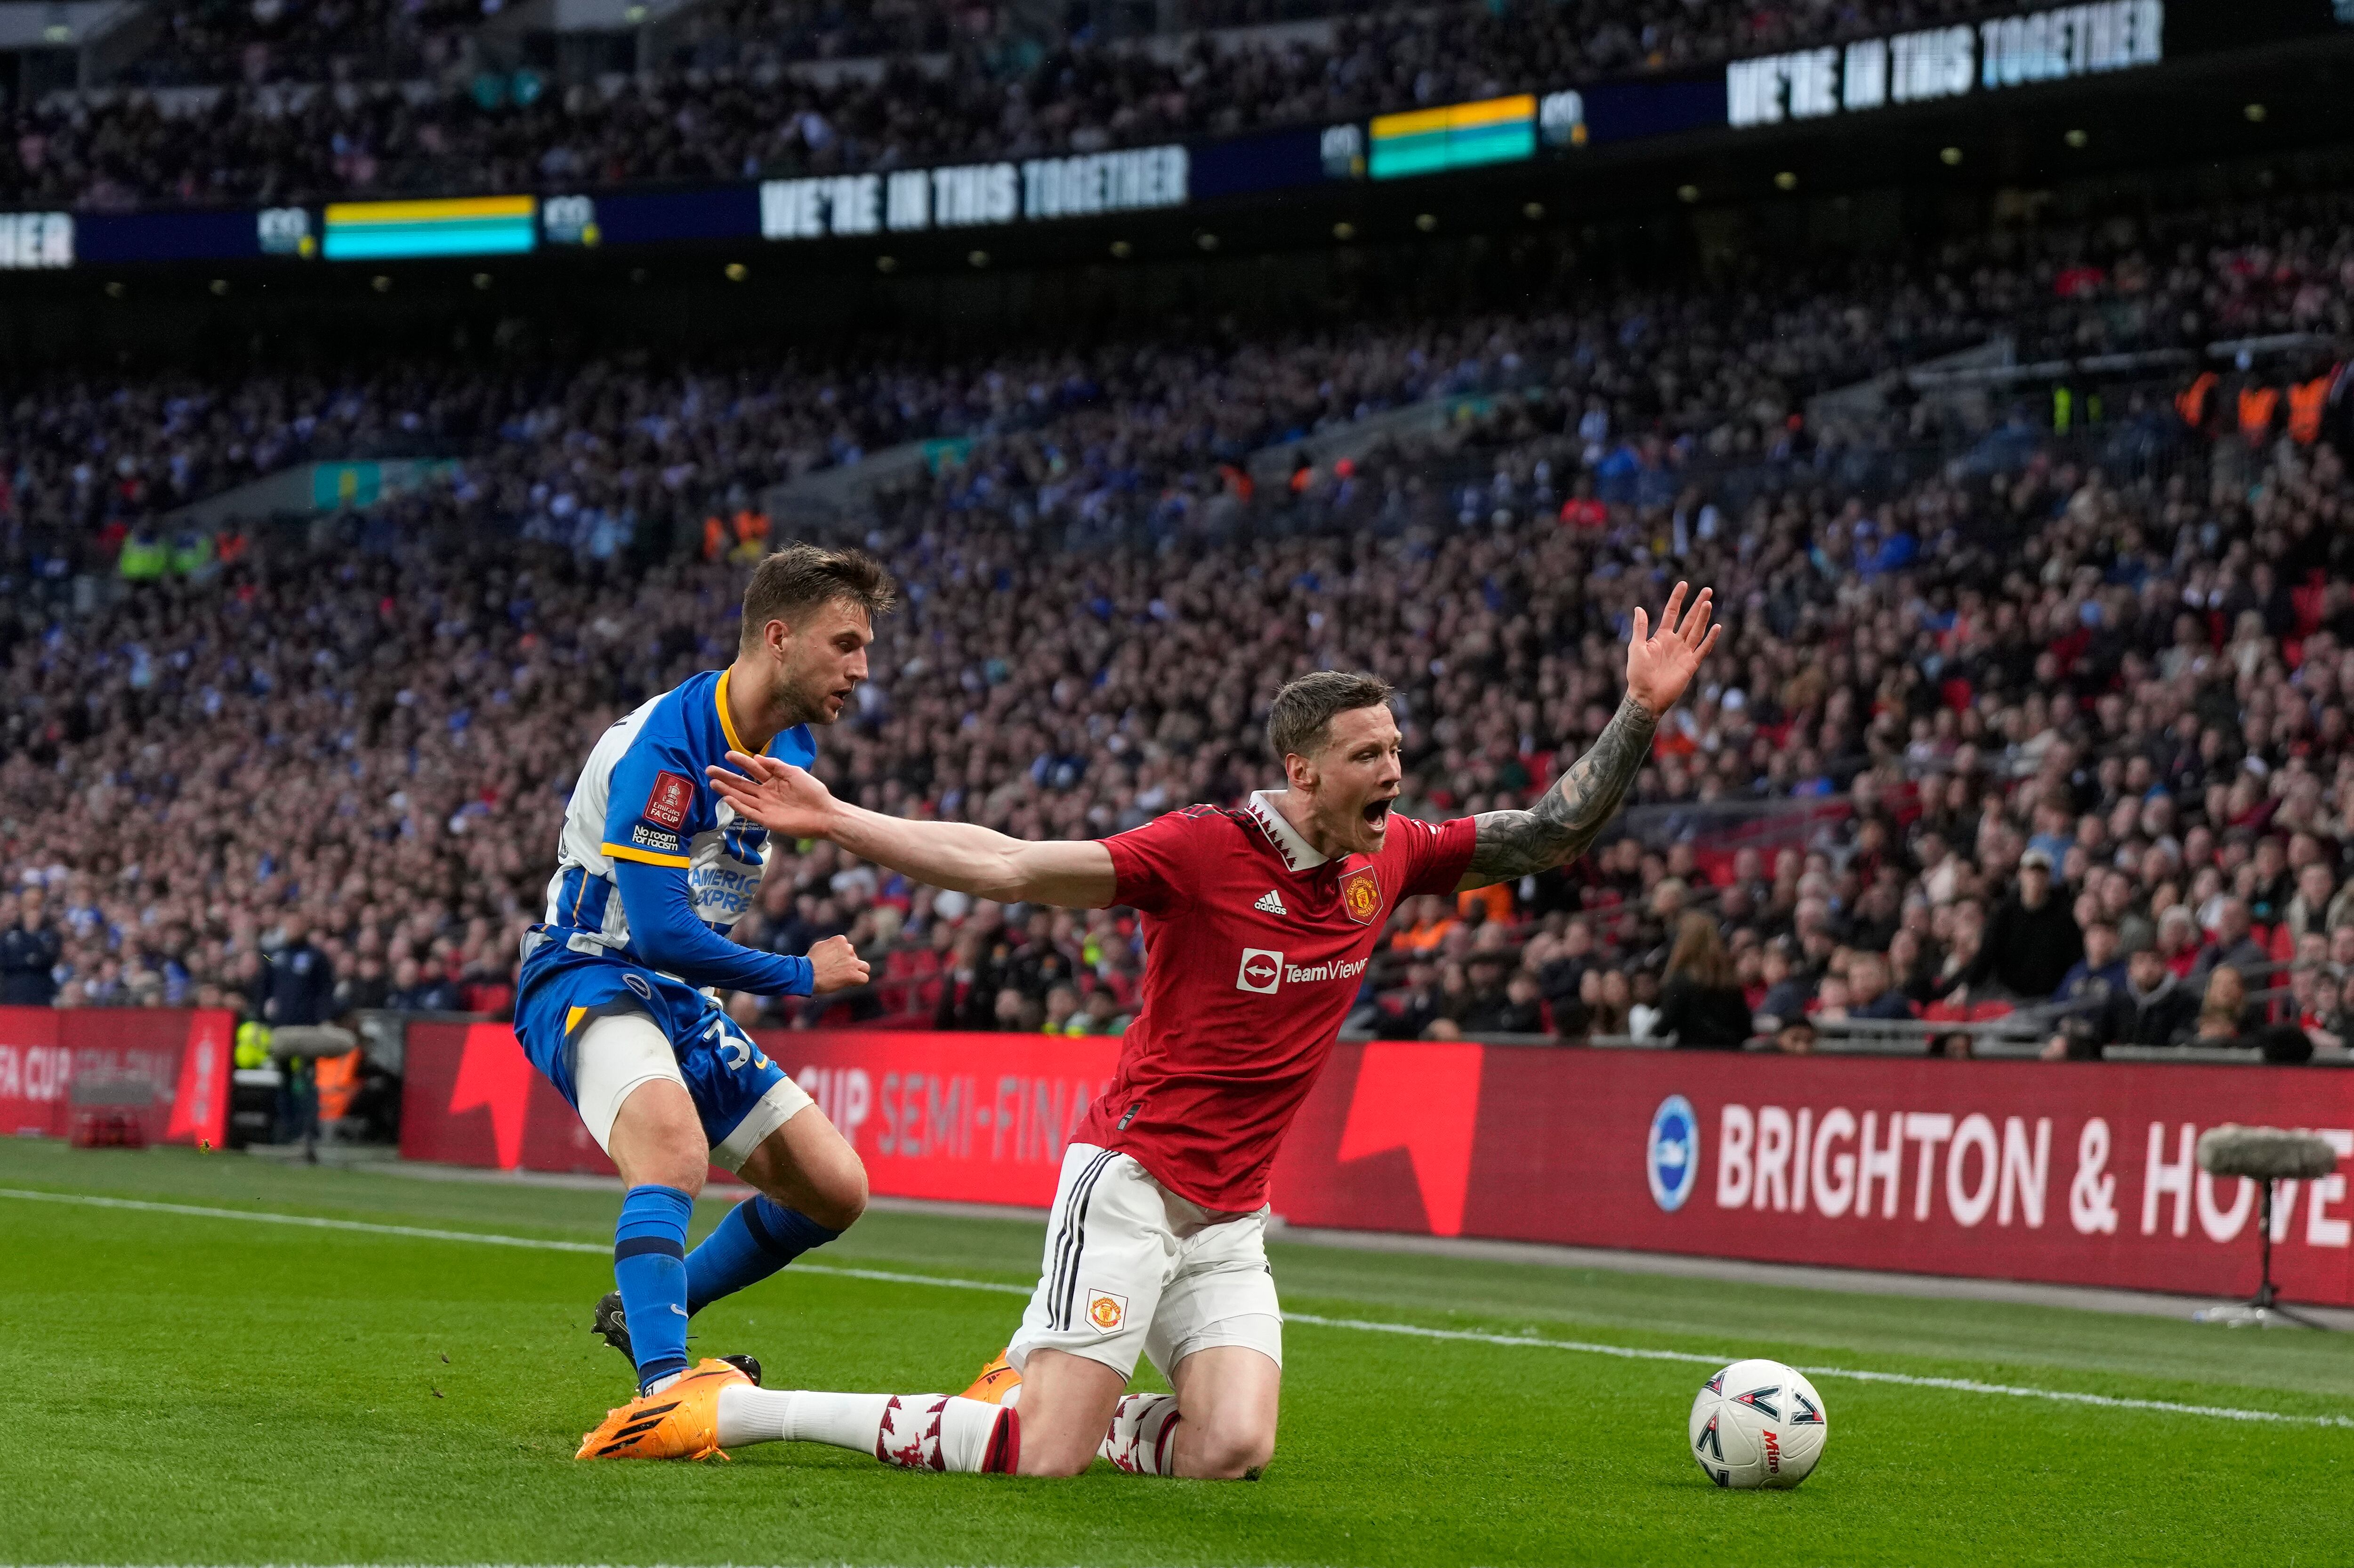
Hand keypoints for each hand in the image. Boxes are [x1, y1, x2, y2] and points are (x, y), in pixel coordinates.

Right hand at [708, 751, 839, 839]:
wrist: (825, 814)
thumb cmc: (813, 792)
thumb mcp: (794, 773)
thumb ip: (776, 766)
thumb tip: (757, 758)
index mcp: (774, 780)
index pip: (753, 769)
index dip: (741, 762)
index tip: (728, 754)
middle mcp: (766, 793)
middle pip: (742, 783)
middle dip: (726, 776)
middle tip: (709, 769)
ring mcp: (765, 807)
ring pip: (742, 797)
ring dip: (728, 790)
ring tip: (713, 782)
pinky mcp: (767, 820)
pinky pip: (750, 812)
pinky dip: (739, 806)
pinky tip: (728, 798)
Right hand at [806, 934, 868, 994]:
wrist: (806, 974)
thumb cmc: (808, 962)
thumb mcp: (819, 947)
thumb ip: (830, 946)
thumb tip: (834, 948)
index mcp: (840, 940)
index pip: (847, 947)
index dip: (841, 956)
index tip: (833, 963)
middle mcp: (848, 949)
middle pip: (854, 957)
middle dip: (848, 964)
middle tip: (836, 972)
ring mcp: (852, 961)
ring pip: (864, 967)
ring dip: (858, 972)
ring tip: (848, 977)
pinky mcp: (853, 974)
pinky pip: (864, 978)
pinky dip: (858, 981)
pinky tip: (850, 983)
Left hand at [1624, 580, 1720, 717]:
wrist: (1646, 697)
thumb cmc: (1637, 674)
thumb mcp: (1636, 648)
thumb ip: (1640, 628)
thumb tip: (1639, 608)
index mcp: (1661, 636)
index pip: (1671, 613)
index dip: (1677, 599)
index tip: (1683, 584)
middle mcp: (1675, 642)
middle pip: (1689, 619)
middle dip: (1697, 604)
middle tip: (1707, 590)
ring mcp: (1684, 652)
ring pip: (1697, 630)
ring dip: (1703, 617)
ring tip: (1708, 602)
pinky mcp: (1691, 664)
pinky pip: (1703, 649)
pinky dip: (1710, 639)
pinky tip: (1717, 627)